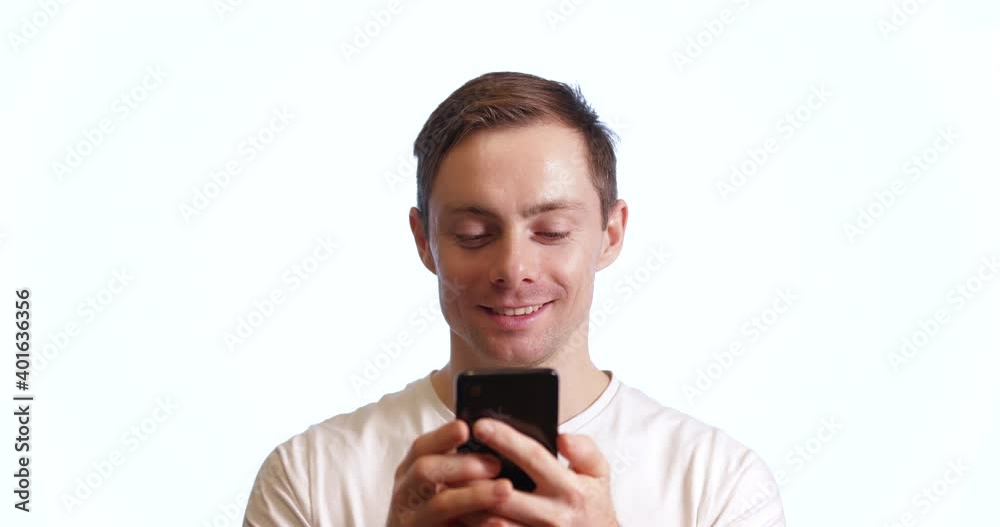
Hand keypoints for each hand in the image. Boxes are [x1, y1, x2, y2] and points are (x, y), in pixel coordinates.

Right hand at [386, 420, 514, 526]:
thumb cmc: (435, 508)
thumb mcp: (435, 480)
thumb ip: (453, 462)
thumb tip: (486, 432)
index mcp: (409, 472)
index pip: (420, 447)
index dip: (443, 436)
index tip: (465, 428)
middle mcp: (405, 494)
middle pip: (424, 471)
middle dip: (462, 464)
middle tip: (495, 464)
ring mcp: (413, 520)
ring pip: (440, 506)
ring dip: (474, 495)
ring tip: (505, 489)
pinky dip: (478, 526)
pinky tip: (500, 523)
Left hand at [457, 418, 618, 526]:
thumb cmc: (593, 505)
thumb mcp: (599, 474)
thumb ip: (585, 450)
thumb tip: (562, 436)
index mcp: (568, 488)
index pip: (533, 457)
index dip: (505, 439)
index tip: (480, 424)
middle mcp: (552, 515)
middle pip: (504, 493)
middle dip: (475, 475)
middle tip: (450, 456)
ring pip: (492, 521)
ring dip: (467, 503)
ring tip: (447, 482)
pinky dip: (473, 525)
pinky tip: (458, 511)